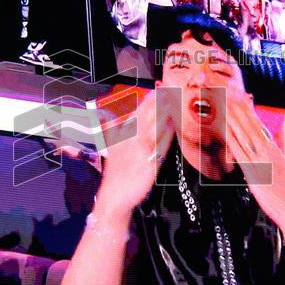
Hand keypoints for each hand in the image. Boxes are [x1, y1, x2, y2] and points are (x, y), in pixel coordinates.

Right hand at [95, 89, 175, 218]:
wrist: (114, 197)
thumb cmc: (118, 173)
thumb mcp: (112, 148)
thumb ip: (113, 131)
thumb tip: (111, 117)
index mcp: (123, 135)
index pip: (138, 113)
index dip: (149, 100)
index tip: (160, 87)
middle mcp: (130, 140)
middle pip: (146, 117)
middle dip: (158, 102)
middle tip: (170, 87)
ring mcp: (139, 151)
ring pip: (153, 128)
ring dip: (163, 114)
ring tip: (173, 101)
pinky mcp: (148, 164)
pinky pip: (159, 147)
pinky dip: (166, 135)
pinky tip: (173, 126)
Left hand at [223, 87, 284, 240]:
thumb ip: (284, 143)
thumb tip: (283, 127)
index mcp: (275, 150)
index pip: (261, 126)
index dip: (250, 111)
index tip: (243, 98)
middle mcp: (267, 152)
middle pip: (251, 126)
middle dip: (240, 110)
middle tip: (230, 94)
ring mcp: (260, 161)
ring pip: (244, 136)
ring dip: (234, 120)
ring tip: (225, 107)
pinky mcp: (253, 173)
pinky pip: (240, 154)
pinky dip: (233, 141)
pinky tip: (226, 131)